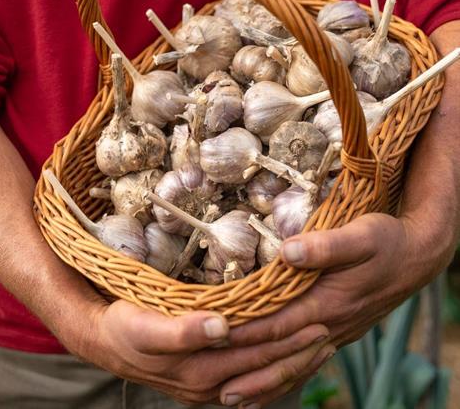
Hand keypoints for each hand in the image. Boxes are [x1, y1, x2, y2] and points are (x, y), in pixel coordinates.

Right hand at [66, 298, 332, 405]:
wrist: (107, 342)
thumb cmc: (126, 328)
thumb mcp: (146, 328)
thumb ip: (183, 331)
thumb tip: (222, 327)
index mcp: (200, 369)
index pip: (255, 352)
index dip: (285, 337)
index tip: (315, 320)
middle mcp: (210, 384)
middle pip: (264, 368)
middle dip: (297, 351)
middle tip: (328, 331)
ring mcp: (209, 386)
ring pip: (261, 377)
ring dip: (291, 362)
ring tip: (320, 346)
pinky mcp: (206, 381)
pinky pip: (248, 380)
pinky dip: (272, 371)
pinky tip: (286, 361)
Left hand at [224, 212, 453, 407]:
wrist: (416, 256)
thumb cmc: (386, 241)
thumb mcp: (360, 236)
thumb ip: (326, 246)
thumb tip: (289, 252)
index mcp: (329, 302)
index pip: (278, 324)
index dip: (245, 333)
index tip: (214, 339)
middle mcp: (330, 325)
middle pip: (282, 355)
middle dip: (246, 371)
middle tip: (211, 388)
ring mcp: (336, 332)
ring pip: (295, 366)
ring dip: (264, 384)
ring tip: (234, 400)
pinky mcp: (340, 331)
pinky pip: (308, 362)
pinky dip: (287, 378)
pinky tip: (272, 385)